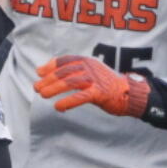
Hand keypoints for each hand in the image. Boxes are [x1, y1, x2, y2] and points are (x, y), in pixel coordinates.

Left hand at [34, 54, 150, 116]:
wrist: (129, 93)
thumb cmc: (106, 84)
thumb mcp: (90, 72)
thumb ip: (73, 71)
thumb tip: (48, 73)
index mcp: (87, 61)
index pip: (65, 60)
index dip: (50, 66)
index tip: (39, 72)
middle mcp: (90, 67)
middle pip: (64, 72)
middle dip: (48, 80)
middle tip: (36, 88)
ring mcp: (95, 79)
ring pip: (70, 82)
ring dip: (54, 89)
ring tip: (43, 95)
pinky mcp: (100, 92)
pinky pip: (80, 96)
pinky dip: (67, 101)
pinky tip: (58, 107)